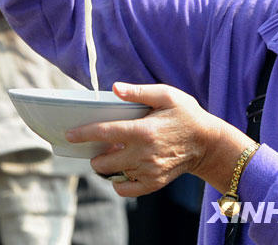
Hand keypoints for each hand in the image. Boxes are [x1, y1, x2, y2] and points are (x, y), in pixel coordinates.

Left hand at [65, 82, 252, 196]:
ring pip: (113, 174)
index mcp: (144, 130)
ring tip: (115, 152)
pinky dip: (119, 181)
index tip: (69, 133)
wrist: (208, 143)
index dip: (84, 133)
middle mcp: (144, 154)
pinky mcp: (154, 183)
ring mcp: (148, 172)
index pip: (105, 133)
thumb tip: (115, 88)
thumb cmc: (186, 114)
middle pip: (103, 161)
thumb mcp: (167, 95)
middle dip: (95, 152)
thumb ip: (139, 92)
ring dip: (108, 164)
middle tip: (101, 143)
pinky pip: (125, 189)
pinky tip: (123, 169)